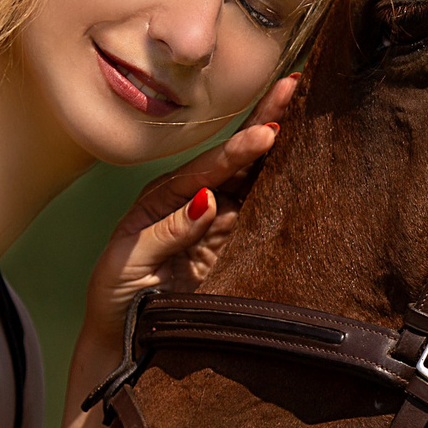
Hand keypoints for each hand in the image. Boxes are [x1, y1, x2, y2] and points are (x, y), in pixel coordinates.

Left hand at [82, 77, 297, 356]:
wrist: (125, 339)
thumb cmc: (115, 294)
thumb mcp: (128, 260)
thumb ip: (167, 231)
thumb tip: (208, 200)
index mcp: (166, 196)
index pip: (208, 168)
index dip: (238, 150)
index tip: (268, 133)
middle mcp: (197, 200)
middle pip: (238, 157)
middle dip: (266, 121)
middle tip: (295, 87)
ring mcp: (220, 222)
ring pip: (258, 179)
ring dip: (285, 150)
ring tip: (310, 113)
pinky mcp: (236, 247)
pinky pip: (267, 215)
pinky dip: (290, 191)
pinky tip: (312, 169)